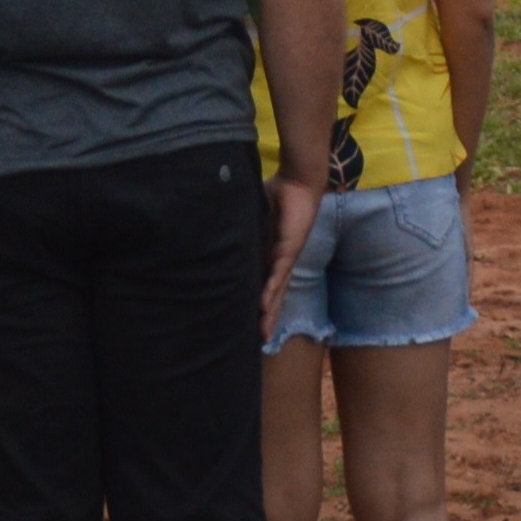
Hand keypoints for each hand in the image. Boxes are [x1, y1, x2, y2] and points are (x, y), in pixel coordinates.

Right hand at [256, 176, 324, 334]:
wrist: (299, 180)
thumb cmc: (278, 194)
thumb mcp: (255, 214)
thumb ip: (244, 224)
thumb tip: (221, 227)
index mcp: (273, 254)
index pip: (266, 283)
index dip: (261, 303)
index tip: (254, 321)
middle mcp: (281, 260)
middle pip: (275, 294)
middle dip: (268, 316)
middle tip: (260, 339)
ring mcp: (287, 256)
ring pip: (278, 289)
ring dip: (270, 311)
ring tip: (263, 331)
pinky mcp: (290, 248)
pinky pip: (279, 272)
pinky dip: (271, 288)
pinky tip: (264, 305)